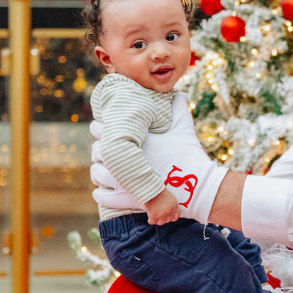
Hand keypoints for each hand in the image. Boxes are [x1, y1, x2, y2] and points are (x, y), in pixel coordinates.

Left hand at [91, 92, 227, 222]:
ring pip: (97, 173)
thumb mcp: (184, 126)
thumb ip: (179, 107)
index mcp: (130, 139)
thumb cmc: (188, 154)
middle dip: (99, 149)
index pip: (102, 130)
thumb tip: (180, 93)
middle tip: (104, 148)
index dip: (100, 128)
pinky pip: (102, 196)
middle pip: (96, 151)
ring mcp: (122, 181)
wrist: (195, 184)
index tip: (102, 127)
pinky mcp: (125, 199)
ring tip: (102, 169)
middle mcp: (121, 159)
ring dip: (98, 170)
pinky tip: (102, 190)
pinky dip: (100, 193)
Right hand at [144, 188, 180, 224]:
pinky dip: (150, 220)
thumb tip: (168, 213)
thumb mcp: (170, 198)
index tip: (167, 216)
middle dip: (163, 218)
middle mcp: (170, 211)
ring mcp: (162, 215)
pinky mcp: (154, 216)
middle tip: (158, 213)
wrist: (152, 189)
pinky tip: (149, 216)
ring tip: (154, 214)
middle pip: (167, 220)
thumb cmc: (160, 191)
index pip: (175, 217)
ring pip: (160, 223)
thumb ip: (171, 206)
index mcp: (175, 206)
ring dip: (157, 220)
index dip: (170, 217)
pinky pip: (152, 222)